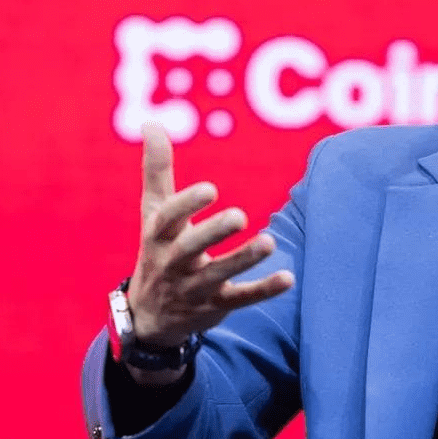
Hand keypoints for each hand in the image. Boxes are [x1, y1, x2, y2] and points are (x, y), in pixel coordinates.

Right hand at [129, 122, 293, 348]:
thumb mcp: (153, 212)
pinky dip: (263, 290)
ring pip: (218, 275)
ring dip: (244, 260)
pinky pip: (240, 299)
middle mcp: (173, 263)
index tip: (210, 189)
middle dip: (213, 232)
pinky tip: (288, 277)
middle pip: (190, 248)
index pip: (167, 219)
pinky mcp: (215, 306)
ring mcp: (193, 288)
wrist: (149, 316)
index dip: (186, 204)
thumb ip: (156, 169)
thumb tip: (152, 122)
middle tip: (240, 216)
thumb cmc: (157, 249)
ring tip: (270, 242)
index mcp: (158, 236)